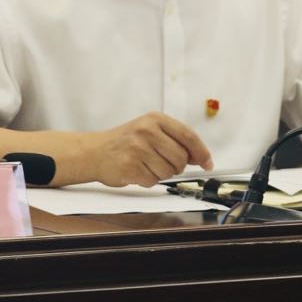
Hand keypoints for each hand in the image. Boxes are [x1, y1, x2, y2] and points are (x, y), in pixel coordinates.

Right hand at [78, 112, 211, 187]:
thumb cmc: (125, 142)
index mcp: (155, 119)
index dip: (201, 152)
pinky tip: (137, 171)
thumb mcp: (149, 130)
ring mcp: (138, 149)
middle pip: (181, 158)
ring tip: (146, 165)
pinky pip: (153, 181)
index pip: (188, 135)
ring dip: (161, 174)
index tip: (207, 163)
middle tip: (162, 163)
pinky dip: (148, 181)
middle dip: (176, 167)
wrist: (94, 152)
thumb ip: (174, 139)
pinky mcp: (130, 166)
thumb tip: (199, 156)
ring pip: (168, 172)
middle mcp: (147, 131)